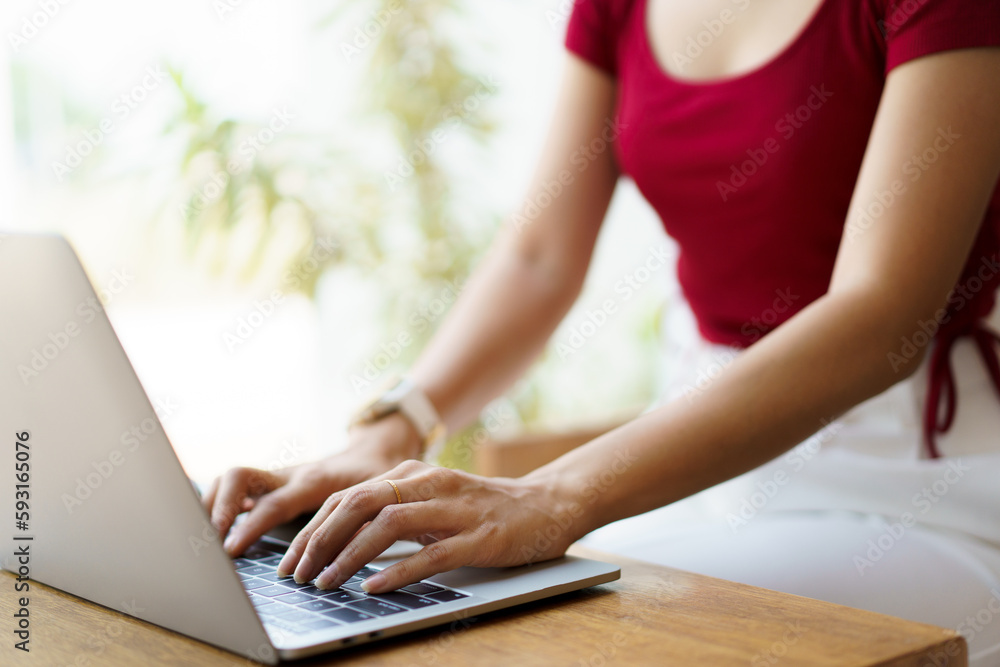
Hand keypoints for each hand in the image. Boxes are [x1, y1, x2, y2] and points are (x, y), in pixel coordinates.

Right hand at [202, 413, 420, 555]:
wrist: (374, 452)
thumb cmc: (376, 479)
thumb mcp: (374, 499)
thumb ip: (358, 524)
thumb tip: (345, 560)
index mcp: (314, 481)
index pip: (275, 503)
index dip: (251, 526)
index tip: (231, 549)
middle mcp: (289, 474)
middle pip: (240, 477)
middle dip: (219, 506)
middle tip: (209, 540)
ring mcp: (277, 476)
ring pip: (232, 479)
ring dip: (212, 503)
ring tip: (202, 536)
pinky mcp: (271, 482)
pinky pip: (237, 487)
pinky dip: (220, 504)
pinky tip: (214, 527)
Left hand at [275, 460, 581, 593]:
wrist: (545, 506)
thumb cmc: (481, 509)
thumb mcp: (431, 502)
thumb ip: (391, 512)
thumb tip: (336, 541)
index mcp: (412, 474)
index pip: (348, 496)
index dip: (313, 528)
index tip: (290, 559)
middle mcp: (430, 484)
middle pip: (359, 503)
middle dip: (321, 540)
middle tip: (298, 574)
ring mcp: (455, 509)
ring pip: (389, 525)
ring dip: (350, 555)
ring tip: (326, 582)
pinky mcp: (479, 537)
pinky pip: (431, 553)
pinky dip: (398, 571)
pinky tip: (374, 587)